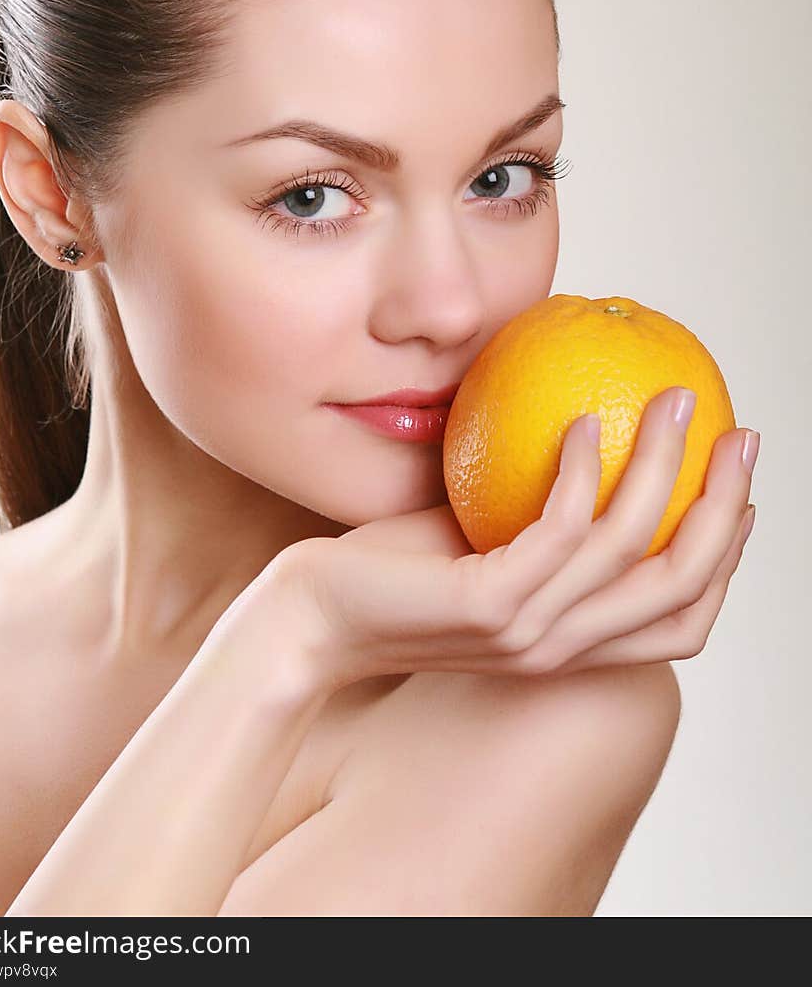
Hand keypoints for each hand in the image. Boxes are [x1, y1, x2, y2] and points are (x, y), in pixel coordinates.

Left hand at [281, 386, 759, 688]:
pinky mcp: (489, 604)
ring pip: (633, 549)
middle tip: (742, 435)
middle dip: (726, 507)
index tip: (741, 491)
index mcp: (569, 646)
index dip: (725, 559)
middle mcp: (561, 650)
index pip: (681, 622)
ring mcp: (528, 632)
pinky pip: (559, 529)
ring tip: (675, 400)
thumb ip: (533, 517)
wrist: (309, 621)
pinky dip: (583, 472)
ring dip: (665, 466)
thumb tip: (581, 431)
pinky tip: (582, 422)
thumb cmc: (388, 573)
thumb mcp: (479, 544)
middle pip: (681, 585)